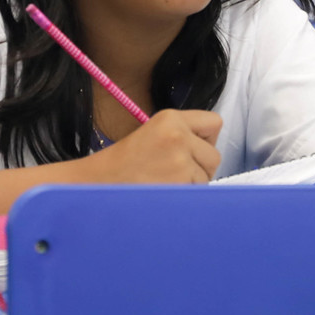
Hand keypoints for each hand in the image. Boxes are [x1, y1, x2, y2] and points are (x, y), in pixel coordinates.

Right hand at [82, 109, 221, 183]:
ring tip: (166, 182)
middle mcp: (178, 134)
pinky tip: (165, 193)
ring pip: (207, 177)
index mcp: (170, 117)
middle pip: (214, 156)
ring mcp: (180, 160)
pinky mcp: (180, 182)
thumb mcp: (152, 132)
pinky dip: (185, 196)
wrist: (99, 183)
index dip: (206, 139)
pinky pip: (197, 192)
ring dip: (192, 184)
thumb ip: (182, 133)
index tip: (194, 150)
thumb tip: (208, 148)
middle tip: (176, 172)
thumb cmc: (124, 163)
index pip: (214, 123)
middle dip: (201, 167)